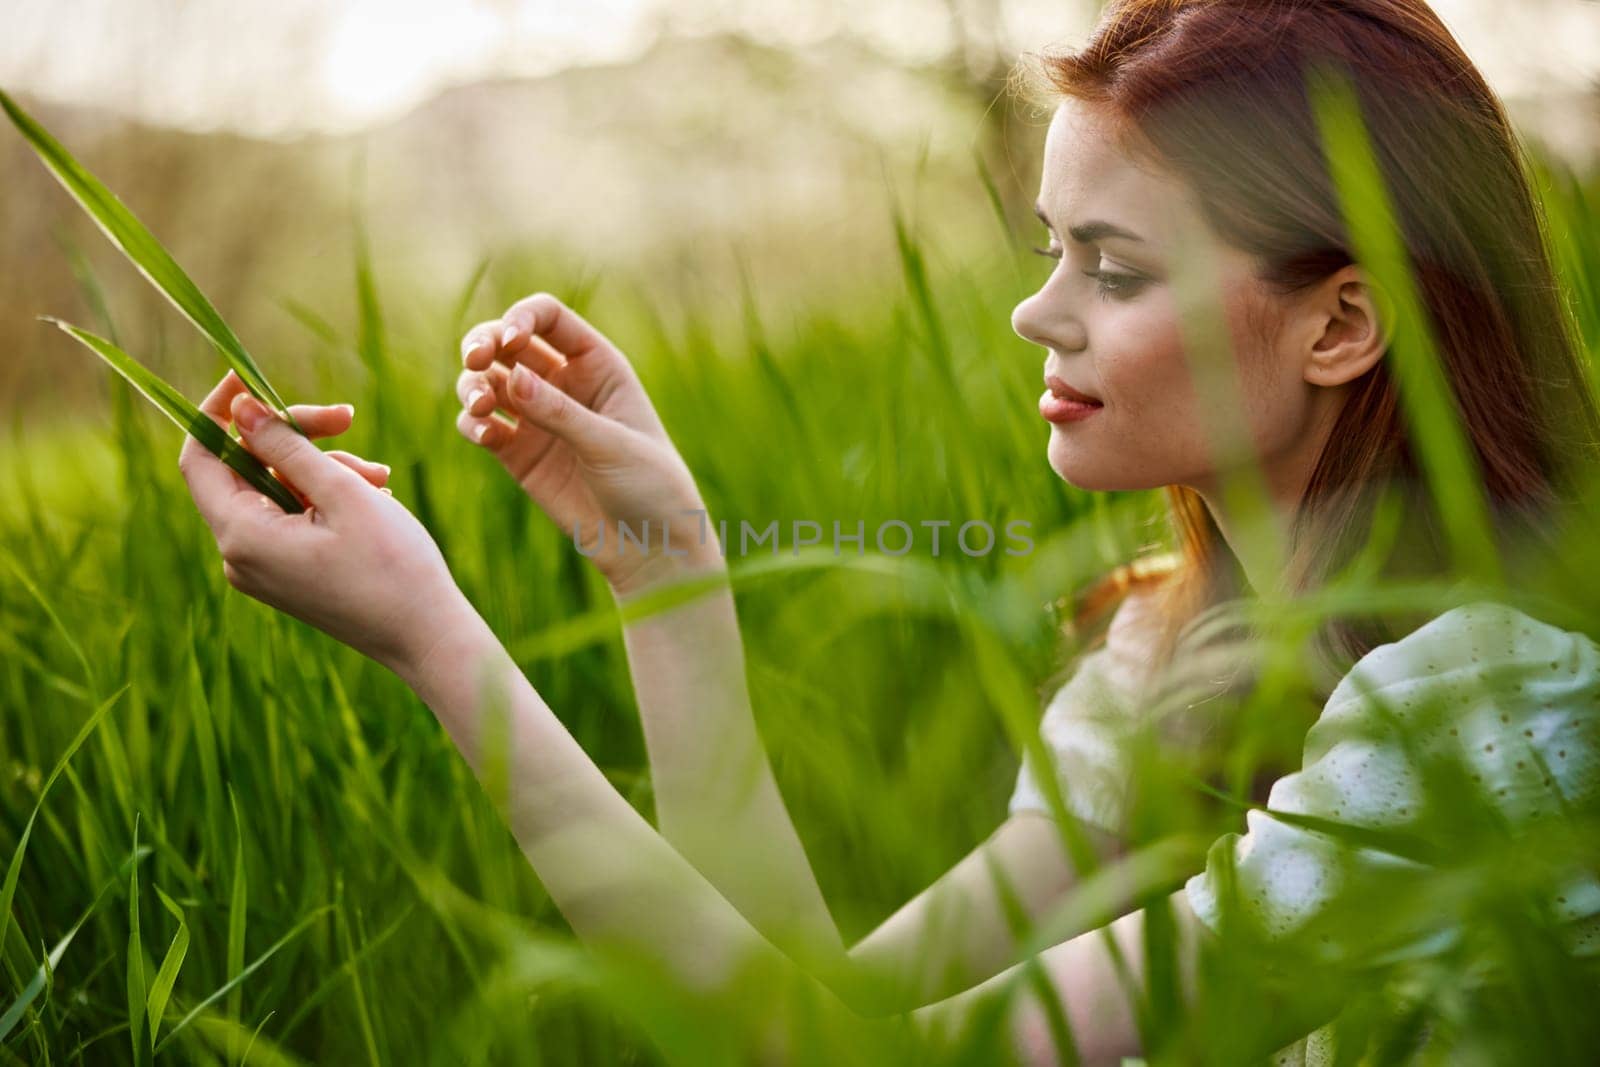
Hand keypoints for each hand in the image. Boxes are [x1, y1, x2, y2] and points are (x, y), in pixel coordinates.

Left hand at [179, 372, 472, 671]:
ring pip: (276, 490)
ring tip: (379, 477)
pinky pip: (292, 518)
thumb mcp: (341, 492)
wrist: (427, 637)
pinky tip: (374, 498)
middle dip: (295, 438)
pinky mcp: (287, 576)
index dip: (219, 412)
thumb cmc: (392, 566)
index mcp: (242, 536)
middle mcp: (240, 556)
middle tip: (345, 418)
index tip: (251, 378)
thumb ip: (285, 446)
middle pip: (245, 469)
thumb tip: (239, 408)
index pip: (199, 456)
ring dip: (323, 469)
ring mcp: (263, 569)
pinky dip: (326, 498)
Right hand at [455, 292, 722, 596]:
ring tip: (480, 408)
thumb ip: (560, 412)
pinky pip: (481, 425)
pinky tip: (484, 434)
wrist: (649, 547)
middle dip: (483, 344)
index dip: (520, 319)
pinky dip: (473, 424)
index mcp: (598, 365)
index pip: (548, 318)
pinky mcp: (518, 454)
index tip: (508, 344)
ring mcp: (538, 419)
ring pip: (488, 382)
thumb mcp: (609, 444)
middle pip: (507, 342)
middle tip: (475, 362)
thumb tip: (511, 376)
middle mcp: (564, 384)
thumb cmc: (649, 486)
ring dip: (472, 386)